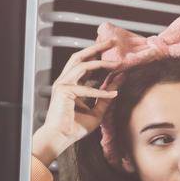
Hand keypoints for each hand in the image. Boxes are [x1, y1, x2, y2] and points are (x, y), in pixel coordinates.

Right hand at [29, 38, 119, 165]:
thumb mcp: (97, 111)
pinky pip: (86, 88)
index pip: (84, 64)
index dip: (97, 55)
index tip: (113, 51)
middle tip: (112, 42)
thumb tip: (118, 81)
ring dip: (100, 62)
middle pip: (80, 57)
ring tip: (117, 63)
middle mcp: (65, 81)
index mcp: (71, 83)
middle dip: (96, 47)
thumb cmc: (75, 127)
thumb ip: (106, 97)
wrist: (61, 138)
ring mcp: (62, 84)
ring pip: (82, 65)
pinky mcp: (63, 91)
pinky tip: (113, 94)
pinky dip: (101, 91)